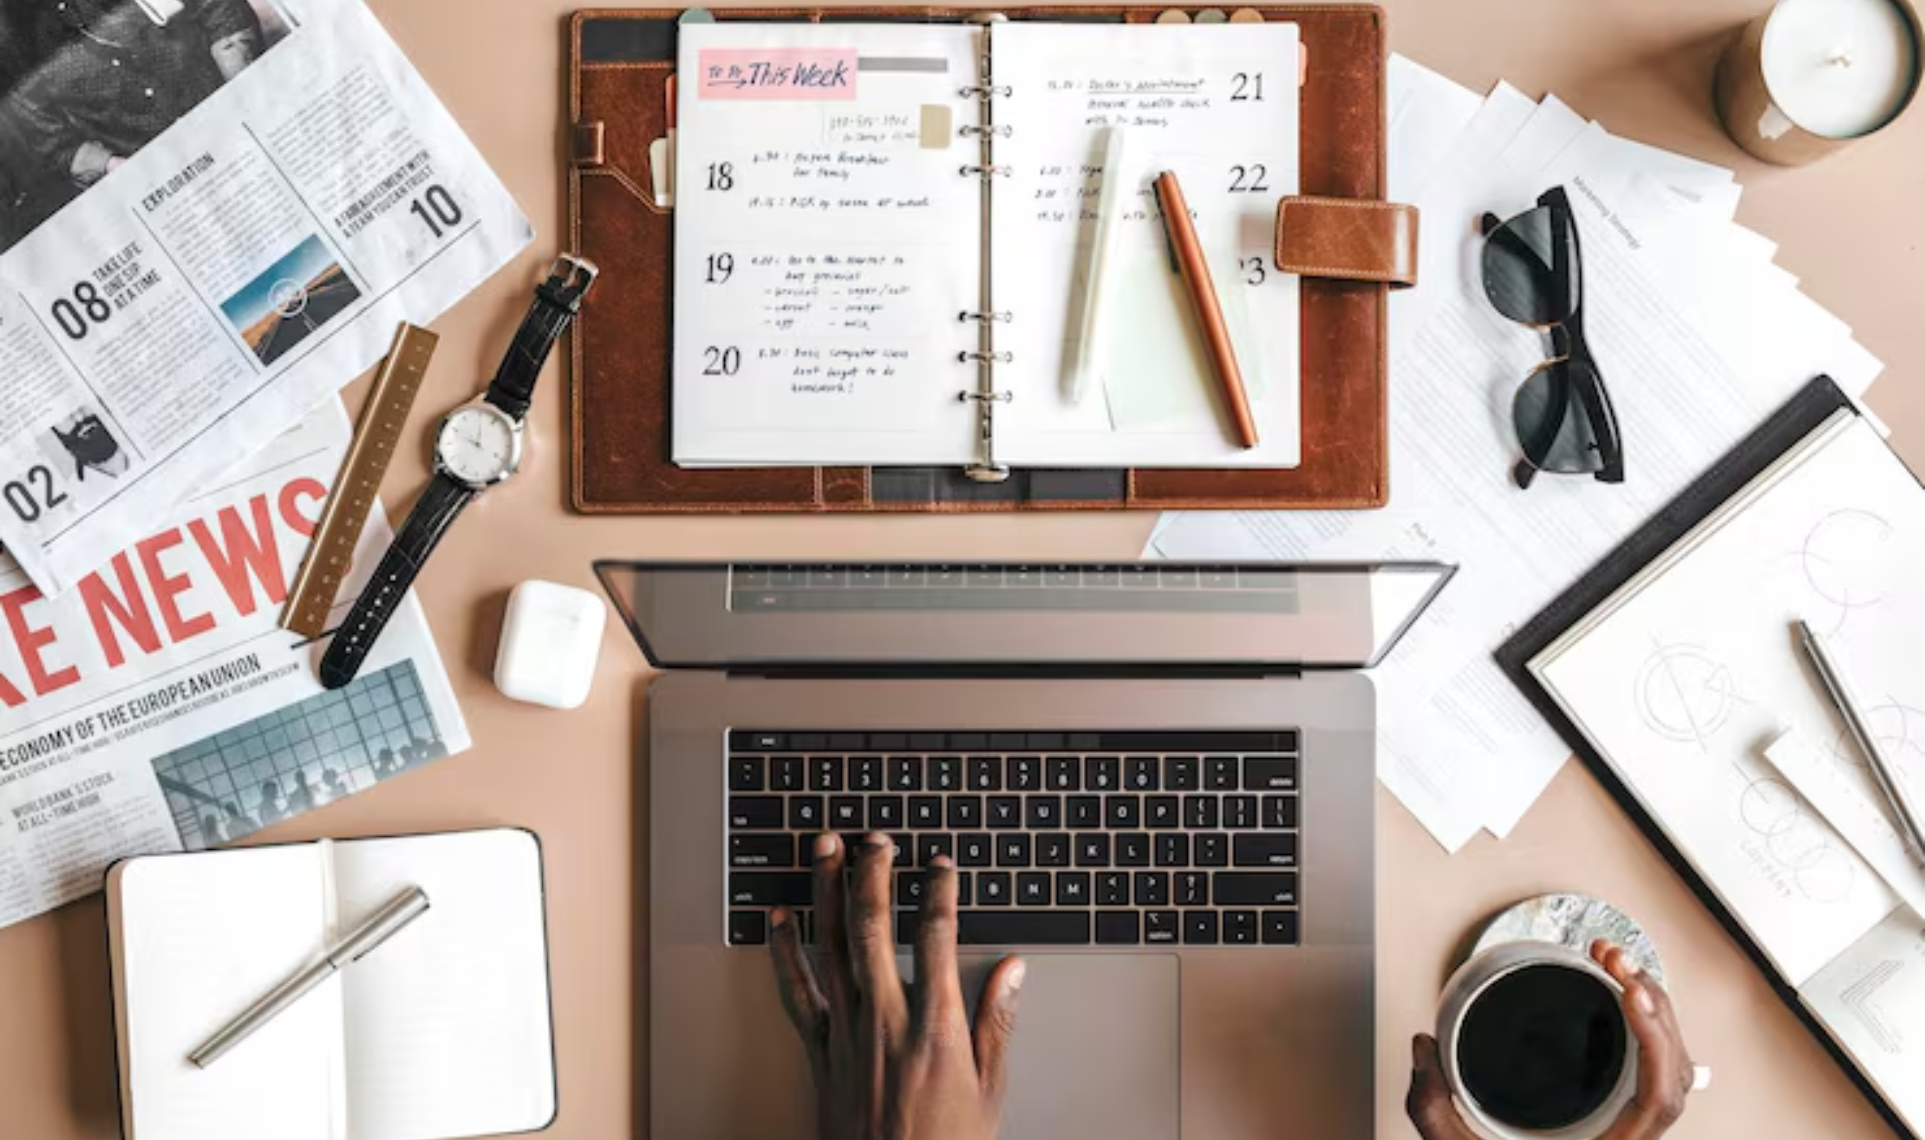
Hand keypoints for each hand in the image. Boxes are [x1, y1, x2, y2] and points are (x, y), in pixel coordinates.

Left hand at [769, 832, 1025, 1139]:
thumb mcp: (989, 1091)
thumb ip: (996, 1024)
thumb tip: (1013, 971)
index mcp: (935, 1028)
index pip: (938, 937)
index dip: (939, 891)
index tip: (940, 864)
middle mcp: (885, 1021)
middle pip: (874, 927)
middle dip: (873, 874)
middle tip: (876, 839)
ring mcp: (846, 1033)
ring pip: (831, 945)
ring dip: (826, 890)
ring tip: (825, 848)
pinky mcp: (820, 1051)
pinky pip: (796, 991)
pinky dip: (783, 951)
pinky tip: (779, 919)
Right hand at [1407, 940, 1695, 1139]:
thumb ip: (1433, 1107)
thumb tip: (1424, 1049)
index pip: (1656, 1099)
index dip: (1655, 1041)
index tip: (1632, 994)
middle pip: (1672, 1071)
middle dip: (1652, 1005)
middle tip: (1616, 962)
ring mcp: (1625, 1127)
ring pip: (1667, 1066)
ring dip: (1651, 1009)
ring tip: (1617, 964)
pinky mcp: (1614, 1112)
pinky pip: (1647, 1067)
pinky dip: (1641, 1025)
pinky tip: (1620, 994)